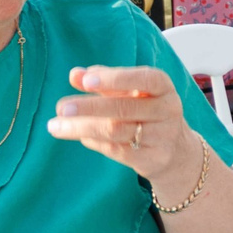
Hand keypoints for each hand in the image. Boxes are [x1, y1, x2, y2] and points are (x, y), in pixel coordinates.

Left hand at [49, 64, 193, 185]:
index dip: (117, 78)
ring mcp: (161, 136)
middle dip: (89, 107)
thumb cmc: (147, 112)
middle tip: (61, 107)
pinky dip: (93, 141)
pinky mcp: (152, 158)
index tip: (86, 80)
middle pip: (124, 107)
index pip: (145, 79)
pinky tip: (78, 136)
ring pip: (116, 130)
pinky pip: (116, 149)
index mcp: (163, 88)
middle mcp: (167, 110)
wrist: (176, 151)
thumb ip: (105, 81)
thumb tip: (74, 74)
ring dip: (82, 127)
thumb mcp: (133, 93)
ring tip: (55, 126)